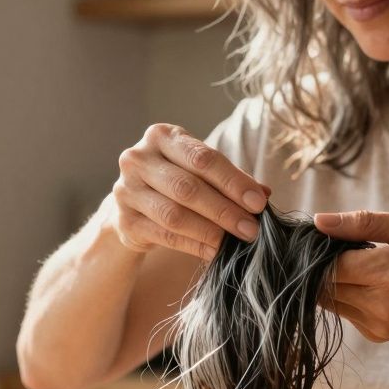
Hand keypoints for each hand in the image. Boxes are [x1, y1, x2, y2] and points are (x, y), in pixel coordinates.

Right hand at [109, 123, 268, 260]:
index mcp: (162, 136)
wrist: (133, 205)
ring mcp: (126, 190)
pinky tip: (215, 252)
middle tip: (251, 228)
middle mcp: (138, 158)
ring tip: (236, 241)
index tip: (259, 202)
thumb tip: (264, 194)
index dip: (234, 181)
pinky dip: (195, 246)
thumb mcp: (200, 171)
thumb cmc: (175, 181)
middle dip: (225, 210)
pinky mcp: (124, 221)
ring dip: (211, 231)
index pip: (203, 158)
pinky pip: (165, 236)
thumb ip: (230, 179)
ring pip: (175, 215)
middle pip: (188, 187)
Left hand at [314, 209, 388, 346]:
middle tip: (343, 245)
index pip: (327, 264)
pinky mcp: (378, 335)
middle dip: (322, 264)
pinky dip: (348, 294)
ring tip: (362, 261)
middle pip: (322, 285)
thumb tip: (319, 222)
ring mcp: (378, 324)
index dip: (320, 248)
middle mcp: (380, 304)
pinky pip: (345, 311)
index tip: (328, 234)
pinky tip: (373, 281)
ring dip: (334, 280)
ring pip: (328, 301)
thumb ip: (364, 223)